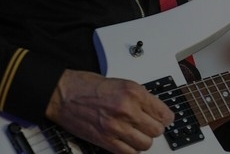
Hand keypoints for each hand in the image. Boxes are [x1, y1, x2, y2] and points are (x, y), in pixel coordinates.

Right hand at [45, 69, 173, 153]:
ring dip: (143, 140)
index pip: (163, 113)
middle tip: (148, 125)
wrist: (63, 94)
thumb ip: (138, 97)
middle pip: (157, 130)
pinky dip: (131, 150)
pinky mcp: (106, 140)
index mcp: (133, 92)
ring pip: (145, 144)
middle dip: (154, 128)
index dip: (166, 117)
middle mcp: (127, 109)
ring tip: (136, 134)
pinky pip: (129, 153)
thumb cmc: (85, 86)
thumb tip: (153, 109)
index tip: (164, 118)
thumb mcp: (120, 82)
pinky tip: (127, 142)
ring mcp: (117, 127)